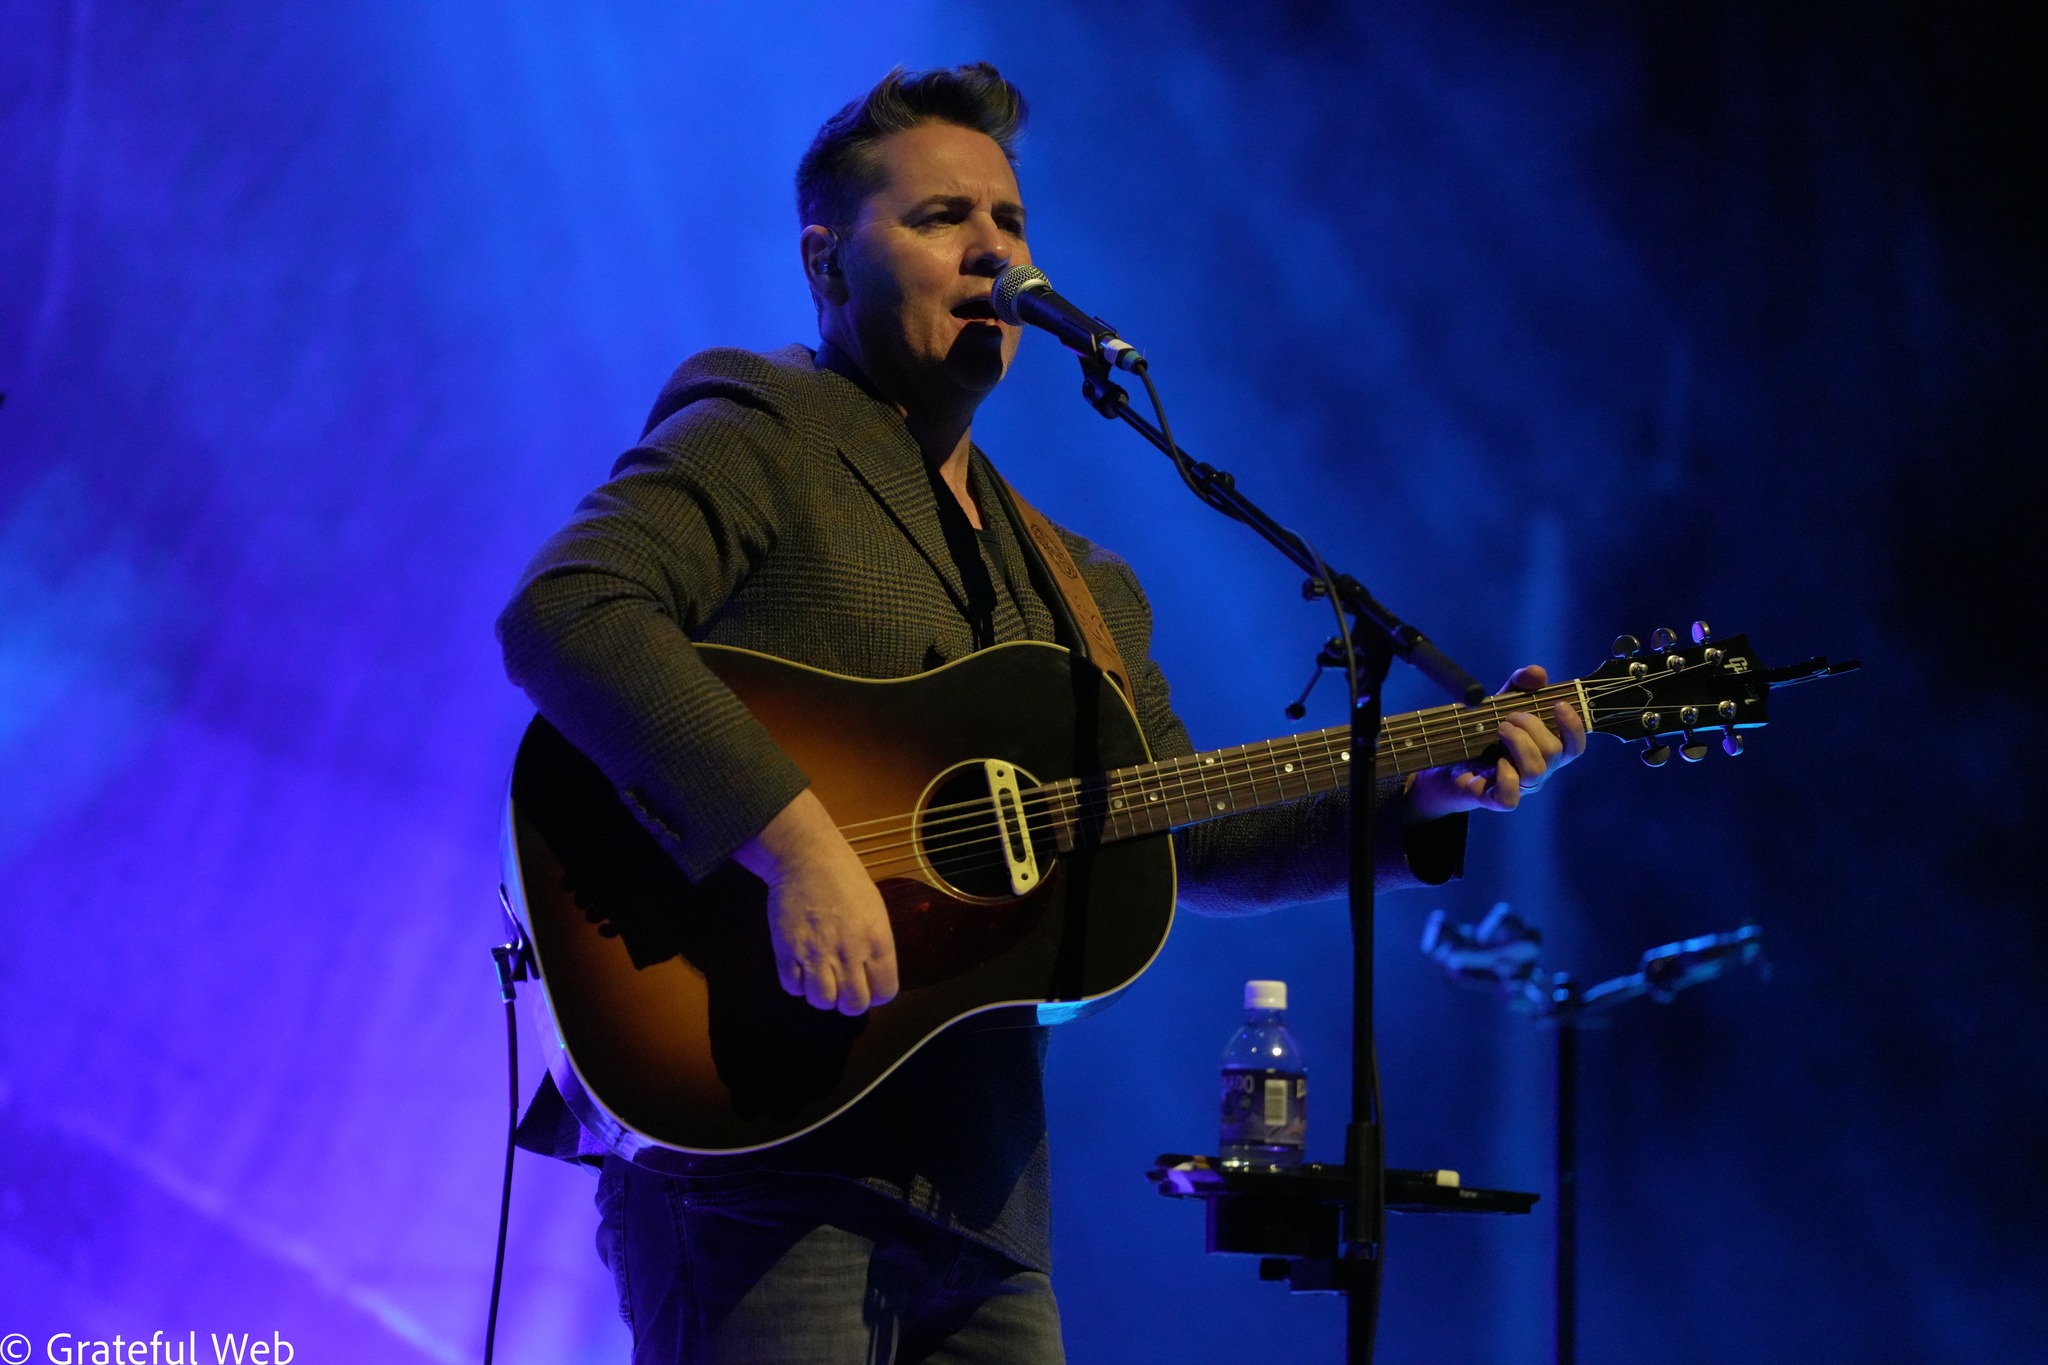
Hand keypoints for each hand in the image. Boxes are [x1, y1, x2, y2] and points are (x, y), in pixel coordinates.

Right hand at [732, 789, 900, 1014]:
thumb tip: (871, 975)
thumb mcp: (875, 909)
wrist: (806, 857)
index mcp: (877, 940)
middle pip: (853, 1004)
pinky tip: (801, 968)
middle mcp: (849, 951)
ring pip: (822, 1001)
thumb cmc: (844, 878)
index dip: (876, 994)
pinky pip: (793, 987)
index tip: (868, 987)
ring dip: (822, 995)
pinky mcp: (788, 950)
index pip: (885, 991)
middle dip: (849, 1001)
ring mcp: (816, 952)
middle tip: (843, 988)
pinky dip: (798, 984)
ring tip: (821, 978)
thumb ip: (876, 945)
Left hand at [1408, 664, 1587, 818]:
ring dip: (1519, 742)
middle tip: (1509, 716)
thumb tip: (1538, 673)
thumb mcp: (1500, 703)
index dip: (1574, 726)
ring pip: (1536, 771)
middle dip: (1532, 726)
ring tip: (1499, 728)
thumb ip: (1519, 685)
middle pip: (1554, 752)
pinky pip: (1510, 797)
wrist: (1446, 764)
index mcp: (1545, 750)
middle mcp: (1538, 770)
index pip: (1575, 746)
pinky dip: (1505, 775)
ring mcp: (1519, 787)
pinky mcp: (1495, 800)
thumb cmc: (1481, 734)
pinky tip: (1495, 761)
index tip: (1558, 703)